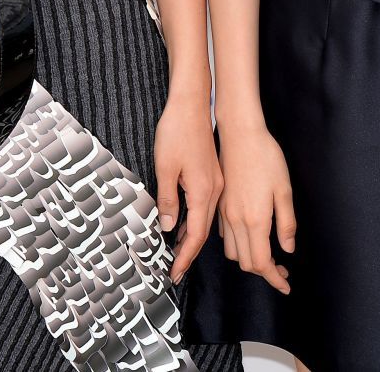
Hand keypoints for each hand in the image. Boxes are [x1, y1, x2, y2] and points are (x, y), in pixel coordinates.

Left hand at [153, 96, 222, 281]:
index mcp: (203, 190)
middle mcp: (214, 190)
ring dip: (190, 238)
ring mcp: (215, 182)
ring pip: (204, 219)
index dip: (184, 257)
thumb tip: (167, 227)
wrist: (192, 105)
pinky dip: (193, 221)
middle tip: (174, 271)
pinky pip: (204, 206)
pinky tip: (182, 226)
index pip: (195, 235)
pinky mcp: (212, 175)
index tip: (174, 273)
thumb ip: (167, 200)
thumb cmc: (177, 132)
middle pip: (202, 231)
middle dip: (188, 253)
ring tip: (176, 255)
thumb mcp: (165, 168)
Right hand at [215, 121, 294, 293]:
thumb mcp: (285, 190)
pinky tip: (252, 237)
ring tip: (269, 255)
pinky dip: (239, 245)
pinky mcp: (220, 207)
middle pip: (246, 262)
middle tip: (282, 270)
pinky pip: (226, 237)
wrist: (240, 136)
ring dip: (250, 259)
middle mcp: (236, 221)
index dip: (274, 279)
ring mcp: (225, 215)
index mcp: (255, 219)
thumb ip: (286, 223)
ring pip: (234, 252)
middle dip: (264, 272)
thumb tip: (287, 249)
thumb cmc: (266, 158)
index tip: (286, 285)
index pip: (262, 263)